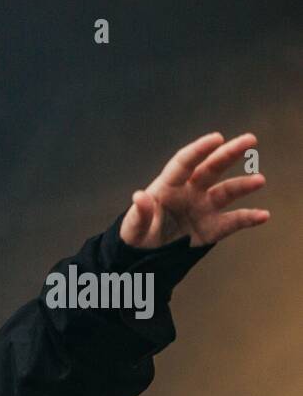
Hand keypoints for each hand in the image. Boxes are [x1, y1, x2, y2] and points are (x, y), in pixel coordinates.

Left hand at [121, 132, 269, 247]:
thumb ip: (139, 214)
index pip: (184, 162)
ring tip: (259, 180)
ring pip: (226, 192)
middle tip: (250, 140)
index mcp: (168, 187)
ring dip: (243, 186)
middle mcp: (189, 192)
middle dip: (230, 153)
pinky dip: (248, 218)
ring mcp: (202, 208)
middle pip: (211, 168)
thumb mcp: (132, 228)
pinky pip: (233, 221)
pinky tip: (263, 216)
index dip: (200, 149)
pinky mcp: (211, 227)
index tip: (217, 138)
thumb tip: (139, 196)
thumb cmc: (136, 236)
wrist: (145, 257)